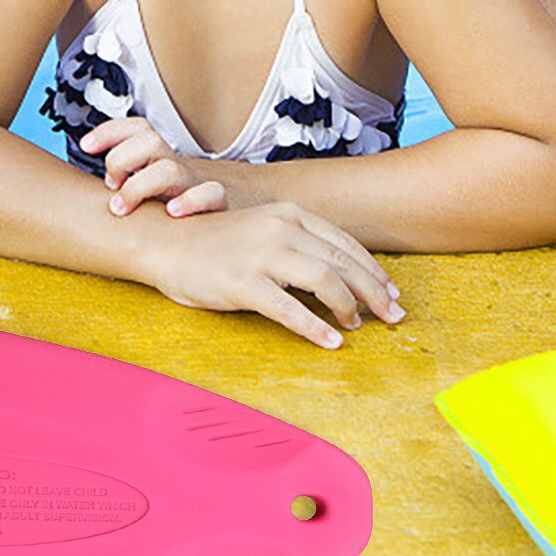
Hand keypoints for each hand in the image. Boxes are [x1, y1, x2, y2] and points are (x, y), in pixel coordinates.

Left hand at [79, 116, 227, 217]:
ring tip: (122, 206)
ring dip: (139, 186)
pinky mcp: (217, 205)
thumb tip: (78, 186)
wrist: (228, 217)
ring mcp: (196, 184)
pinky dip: (191, 200)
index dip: (109, 130)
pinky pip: (211, 194)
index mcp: (158, 159)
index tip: (86, 145)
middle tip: (111, 186)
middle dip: (121, 160)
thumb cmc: (174, 207)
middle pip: (150, 140)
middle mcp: (176, 166)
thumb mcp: (147, 189)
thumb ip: (122, 182)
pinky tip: (172, 212)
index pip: (137, 128)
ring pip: (170, 168)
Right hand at [144, 202, 404, 348]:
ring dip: (349, 307)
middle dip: (374, 292)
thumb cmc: (209, 240)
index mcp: (287, 214)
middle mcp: (279, 228)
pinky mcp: (242, 282)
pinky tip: (329, 342)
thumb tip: (335, 273)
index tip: (390, 292)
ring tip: (357, 326)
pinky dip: (315, 328)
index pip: (344, 243)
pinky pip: (289, 309)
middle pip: (342, 263)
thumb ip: (294, 243)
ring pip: (324, 281)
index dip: (372, 270)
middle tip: (392, 316)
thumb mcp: (259, 229)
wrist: (162, 241)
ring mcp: (260, 254)